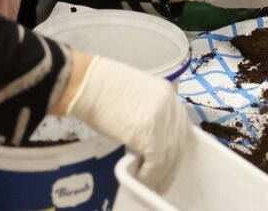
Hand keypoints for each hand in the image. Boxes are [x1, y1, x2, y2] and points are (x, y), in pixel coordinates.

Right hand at [58, 53, 193, 191]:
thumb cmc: (101, 88)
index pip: (181, 127)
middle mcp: (171, 105)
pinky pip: (156, 162)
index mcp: (167, 93)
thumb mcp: (136, 95)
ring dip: (159, 174)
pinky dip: (149, 174)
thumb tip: (150, 141)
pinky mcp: (149, 134)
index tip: (168, 163)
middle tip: (160, 180)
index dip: (175, 149)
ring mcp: (162, 119)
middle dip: (170, 166)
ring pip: (170, 156)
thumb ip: (150, 113)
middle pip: (179, 143)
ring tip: (148, 182)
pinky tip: (139, 177)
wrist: (86, 84)